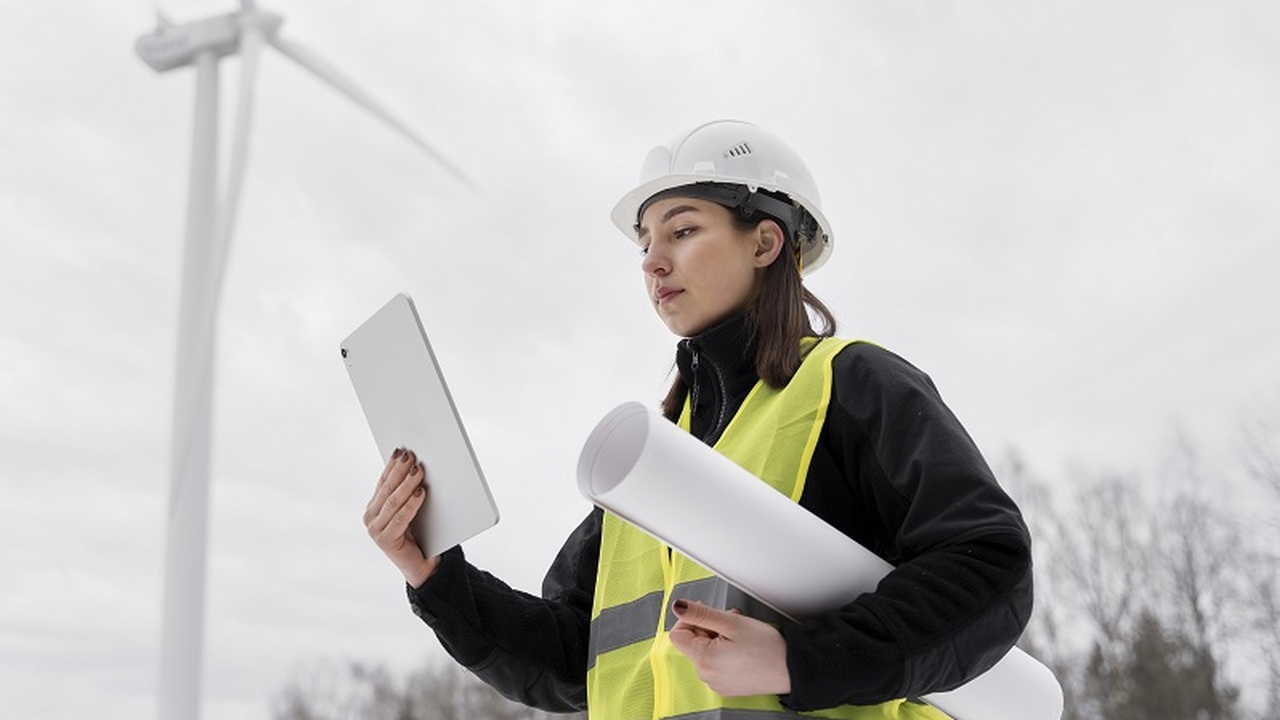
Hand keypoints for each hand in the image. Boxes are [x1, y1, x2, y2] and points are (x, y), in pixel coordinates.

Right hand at [363, 448, 438, 586]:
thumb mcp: (411, 508)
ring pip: (393, 501)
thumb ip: (408, 491)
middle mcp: (370, 517)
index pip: (383, 481)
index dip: (391, 465)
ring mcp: (375, 530)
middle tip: (411, 455)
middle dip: (400, 470)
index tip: (401, 449)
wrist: (424, 565)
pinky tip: (420, 492)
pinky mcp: (385, 540)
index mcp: (374, 507)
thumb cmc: (420, 533)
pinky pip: (400, 518)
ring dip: (407, 483)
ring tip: (419, 470)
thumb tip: (416, 464)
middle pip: (387, 489)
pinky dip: (411, 504)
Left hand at [667, 599, 790, 696]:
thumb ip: (701, 613)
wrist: (792, 669)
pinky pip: (717, 665)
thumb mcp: (731, 623)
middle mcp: (707, 675)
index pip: (677, 634)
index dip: (690, 619)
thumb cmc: (767, 648)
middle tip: (729, 620)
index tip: (705, 612)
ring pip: (706, 652)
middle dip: (708, 628)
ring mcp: (717, 683)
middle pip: (693, 643)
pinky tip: (741, 647)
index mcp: (704, 660)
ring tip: (739, 634)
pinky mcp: (728, 686)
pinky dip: (725, 652)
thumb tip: (679, 607)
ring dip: (718, 638)